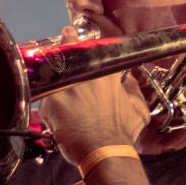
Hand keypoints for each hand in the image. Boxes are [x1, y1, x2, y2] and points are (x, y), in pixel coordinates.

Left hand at [36, 27, 152, 162]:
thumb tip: (128, 81)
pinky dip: (51, 110)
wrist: (105, 152)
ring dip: (54, 79)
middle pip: (68, 52)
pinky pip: (47, 102)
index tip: (71, 32)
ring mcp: (65, 88)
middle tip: (64, 36)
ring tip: (56, 83)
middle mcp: (84, 77)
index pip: (89, 48)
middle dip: (65, 42)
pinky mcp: (51, 104)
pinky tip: (57, 120)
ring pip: (54, 77)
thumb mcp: (138, 109)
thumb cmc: (121, 133)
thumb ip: (133, 90)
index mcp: (105, 75)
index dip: (77, 38)